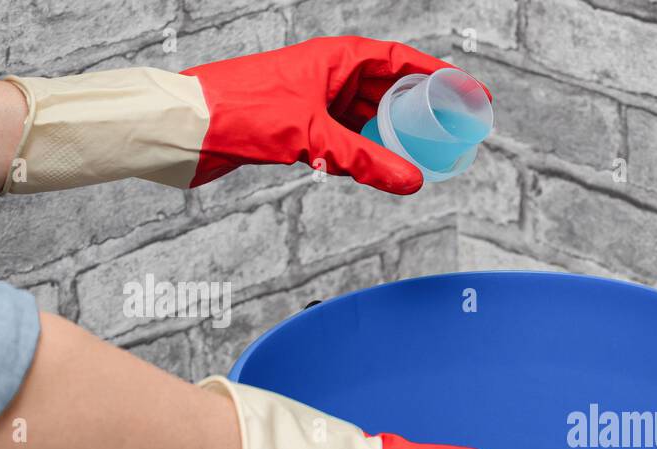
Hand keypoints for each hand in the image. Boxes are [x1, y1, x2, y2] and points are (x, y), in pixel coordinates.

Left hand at [183, 36, 486, 193]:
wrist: (187, 127)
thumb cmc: (241, 110)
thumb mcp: (313, 137)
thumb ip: (365, 161)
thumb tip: (412, 181)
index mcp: (336, 58)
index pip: (401, 60)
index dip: (439, 75)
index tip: (470, 92)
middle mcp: (327, 75)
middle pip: (389, 91)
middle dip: (419, 113)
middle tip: (450, 134)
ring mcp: (313, 101)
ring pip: (367, 120)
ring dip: (389, 140)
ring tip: (417, 159)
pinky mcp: (299, 128)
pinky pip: (345, 141)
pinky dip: (360, 157)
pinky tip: (369, 173)